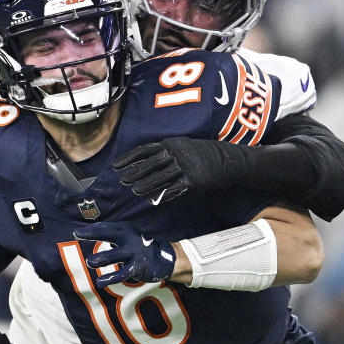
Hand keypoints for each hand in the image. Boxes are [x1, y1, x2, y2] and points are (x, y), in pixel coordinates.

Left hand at [74, 221, 174, 286]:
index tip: (77, 233)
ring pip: (113, 255)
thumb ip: (111, 234)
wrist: (164, 258)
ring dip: (100, 259)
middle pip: (108, 234)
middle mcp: (129, 237)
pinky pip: (121, 274)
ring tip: (89, 262)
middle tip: (77, 234)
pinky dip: (110, 278)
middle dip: (92, 234)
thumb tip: (90, 230)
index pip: (105, 227)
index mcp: (125, 229)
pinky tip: (100, 282)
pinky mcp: (137, 267)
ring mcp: (133, 252)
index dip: (90, 229)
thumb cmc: (139, 246)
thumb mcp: (127, 236)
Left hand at [113, 137, 243, 204]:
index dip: (129, 157)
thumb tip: (144, 162)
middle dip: (136, 172)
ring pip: (162, 176)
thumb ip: (165, 152)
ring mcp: (185, 165)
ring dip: (147, 184)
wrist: (227, 160)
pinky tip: (154, 200)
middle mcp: (176, 152)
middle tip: (122, 180)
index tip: (116, 165)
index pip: (144, 150)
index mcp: (170, 143)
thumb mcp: (182, 147)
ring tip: (135, 190)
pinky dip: (165, 194)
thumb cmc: (201, 154)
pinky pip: (176, 187)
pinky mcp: (194, 178)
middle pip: (151, 163)